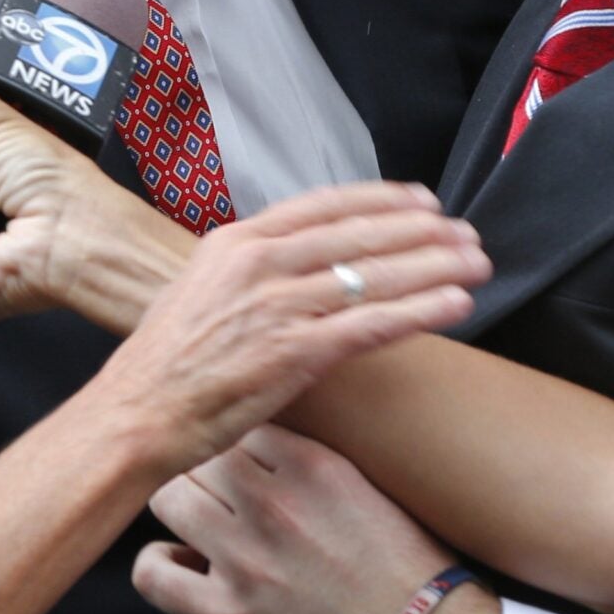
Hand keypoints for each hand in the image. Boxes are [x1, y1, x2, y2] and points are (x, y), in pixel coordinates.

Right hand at [91, 179, 490, 474]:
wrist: (137, 413)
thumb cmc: (164, 363)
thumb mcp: (198, 289)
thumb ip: (246, 270)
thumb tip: (290, 264)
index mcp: (236, 241)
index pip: (326, 205)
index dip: (383, 200)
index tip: (422, 201)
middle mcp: (260, 264)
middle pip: (361, 234)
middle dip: (423, 231)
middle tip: (465, 232)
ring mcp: (278, 306)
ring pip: (375, 275)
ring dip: (435, 265)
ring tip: (475, 263)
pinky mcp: (294, 352)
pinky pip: (373, 323)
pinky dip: (420, 310)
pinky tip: (455, 304)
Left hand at [134, 424, 455, 613]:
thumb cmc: (409, 576)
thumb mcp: (369, 492)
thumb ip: (309, 464)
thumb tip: (255, 444)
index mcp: (316, 465)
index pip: (237, 421)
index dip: (234, 442)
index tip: (239, 461)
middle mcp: (275, 504)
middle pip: (197, 454)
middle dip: (203, 473)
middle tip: (218, 498)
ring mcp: (247, 560)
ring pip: (167, 499)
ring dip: (180, 511)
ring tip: (200, 529)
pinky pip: (151, 572)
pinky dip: (158, 567)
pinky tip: (182, 569)